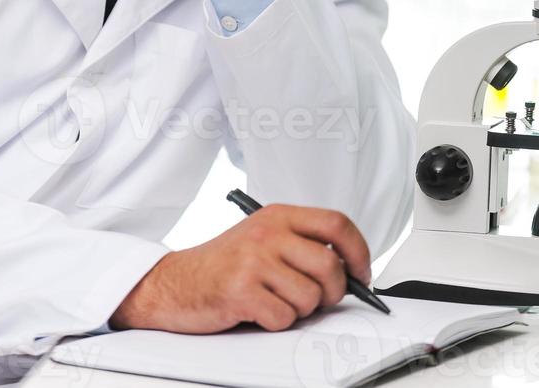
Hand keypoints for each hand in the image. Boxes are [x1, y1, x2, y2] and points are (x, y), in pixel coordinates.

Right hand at [108, 204, 370, 333]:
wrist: (176, 281)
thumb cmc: (223, 263)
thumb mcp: (263, 238)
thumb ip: (301, 244)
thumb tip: (350, 269)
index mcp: (278, 215)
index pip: (336, 223)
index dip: (358, 251)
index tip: (362, 272)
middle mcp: (268, 232)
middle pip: (329, 265)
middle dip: (332, 292)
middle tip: (319, 299)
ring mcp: (254, 260)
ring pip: (309, 297)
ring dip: (299, 310)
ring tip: (275, 300)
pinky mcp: (241, 290)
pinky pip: (284, 318)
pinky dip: (276, 323)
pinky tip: (257, 311)